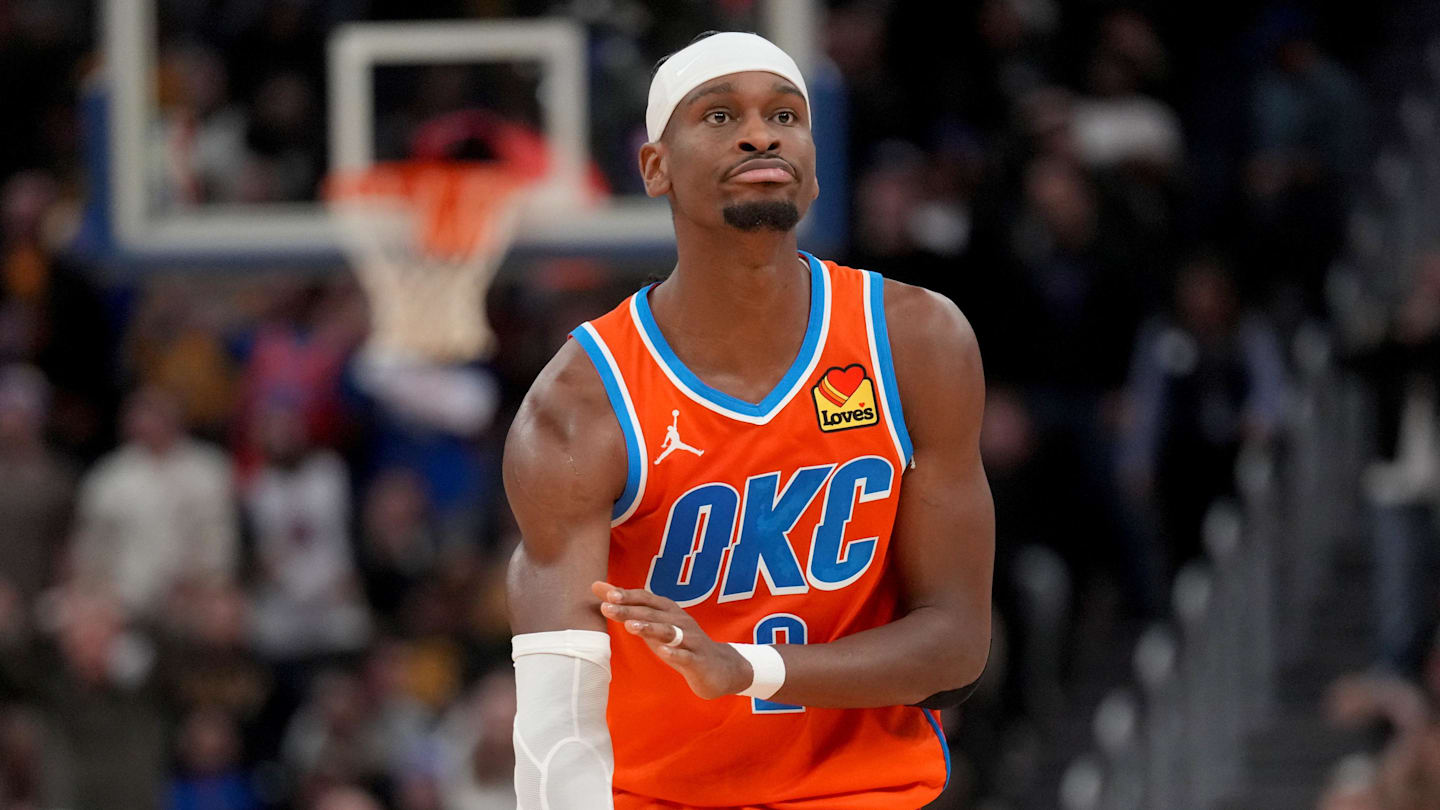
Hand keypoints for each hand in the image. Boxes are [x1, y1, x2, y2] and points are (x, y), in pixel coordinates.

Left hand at [591, 581, 751, 699]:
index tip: (606, 593)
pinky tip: (663, 652)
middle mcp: (680, 622)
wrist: (720, 667)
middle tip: (608, 606)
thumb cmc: (680, 643)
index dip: (627, 595)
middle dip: (630, 609)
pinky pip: (686, 656)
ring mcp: (690, 641)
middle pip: (653, 613)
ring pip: (669, 632)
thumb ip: (627, 607)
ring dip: (650, 627)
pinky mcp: (698, 661)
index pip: (646, 599)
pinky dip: (675, 653)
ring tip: (631, 626)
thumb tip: (597, 587)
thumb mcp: (653, 625)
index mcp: (668, 611)